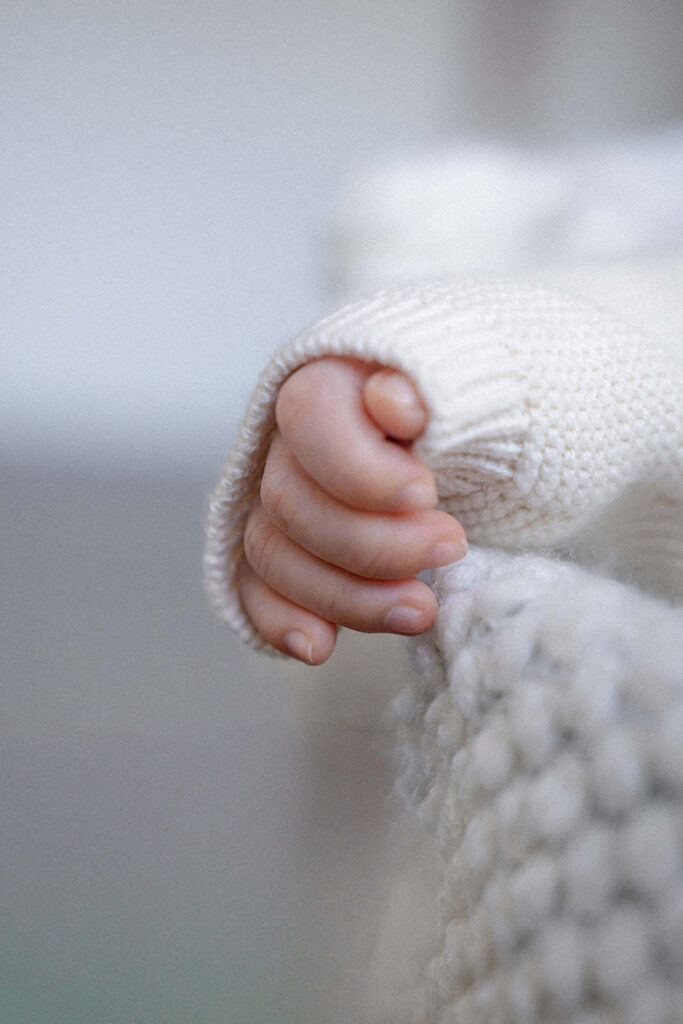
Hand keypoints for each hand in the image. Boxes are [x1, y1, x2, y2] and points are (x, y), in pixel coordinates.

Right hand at [236, 358, 466, 663]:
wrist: (464, 443)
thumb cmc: (464, 411)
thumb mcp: (466, 383)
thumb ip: (432, 387)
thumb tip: (393, 400)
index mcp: (325, 382)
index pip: (309, 419)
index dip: (361, 470)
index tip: (426, 495)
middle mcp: (284, 441)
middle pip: (291, 501)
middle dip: (375, 542)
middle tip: (451, 548)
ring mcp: (273, 500)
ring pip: (273, 555)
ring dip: (347, 595)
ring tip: (422, 610)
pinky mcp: (280, 551)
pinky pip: (254, 590)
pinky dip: (281, 621)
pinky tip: (320, 646)